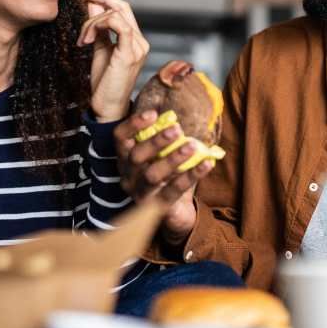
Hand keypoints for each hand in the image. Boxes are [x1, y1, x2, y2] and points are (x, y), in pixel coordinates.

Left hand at [75, 0, 148, 121]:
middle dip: (99, 1)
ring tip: (83, 39)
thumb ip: (98, 27)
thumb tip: (92, 4)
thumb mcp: (99, 47)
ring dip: (93, 22)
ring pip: (116, 15)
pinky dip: (100, 25)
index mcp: (134, 40)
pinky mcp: (130, 54)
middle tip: (82, 0)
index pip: (124, 9)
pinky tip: (89, 39)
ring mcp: (138, 47)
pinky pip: (119, 26)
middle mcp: (140, 41)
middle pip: (122, 7)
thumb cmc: (104, 81)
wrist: (107, 106)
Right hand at [114, 110, 215, 248]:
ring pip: (152, 175)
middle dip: (156, 141)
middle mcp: (127, 176)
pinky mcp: (157, 208)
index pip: (120, 138)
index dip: (134, 125)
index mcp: (125, 159)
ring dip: (173, 159)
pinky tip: (206, 164)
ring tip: (192, 146)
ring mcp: (140, 194)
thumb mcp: (161, 156)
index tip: (154, 114)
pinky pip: (173, 191)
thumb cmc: (167, 176)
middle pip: (135, 156)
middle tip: (177, 128)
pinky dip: (190, 176)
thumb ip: (164, 141)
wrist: (174, 213)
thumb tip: (174, 121)